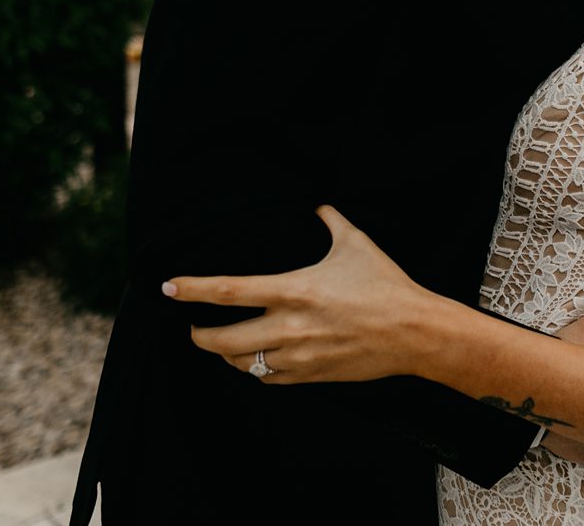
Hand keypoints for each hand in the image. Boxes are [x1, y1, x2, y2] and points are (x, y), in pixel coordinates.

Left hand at [165, 206, 431, 384]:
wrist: (414, 332)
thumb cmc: (386, 284)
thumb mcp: (356, 243)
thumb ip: (330, 221)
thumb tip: (318, 205)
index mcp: (294, 290)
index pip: (228, 291)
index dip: (192, 290)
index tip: (169, 287)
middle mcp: (290, 326)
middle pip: (222, 340)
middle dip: (198, 335)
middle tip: (192, 327)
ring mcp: (299, 355)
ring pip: (242, 363)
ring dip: (226, 354)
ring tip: (221, 343)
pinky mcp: (312, 375)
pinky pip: (269, 378)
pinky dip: (256, 369)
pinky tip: (257, 359)